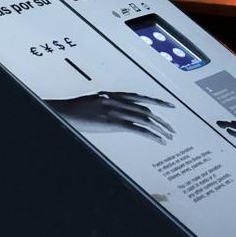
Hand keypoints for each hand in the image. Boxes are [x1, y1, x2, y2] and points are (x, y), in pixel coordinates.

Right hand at [47, 91, 175, 143]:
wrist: (63, 111)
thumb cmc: (74, 108)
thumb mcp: (93, 101)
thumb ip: (106, 102)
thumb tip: (110, 104)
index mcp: (115, 95)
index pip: (142, 98)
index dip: (158, 102)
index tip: (170, 106)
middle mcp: (119, 101)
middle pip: (147, 110)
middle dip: (162, 120)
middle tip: (171, 129)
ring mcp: (117, 112)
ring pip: (146, 119)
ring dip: (160, 128)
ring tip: (168, 137)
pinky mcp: (114, 123)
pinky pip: (138, 129)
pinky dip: (152, 135)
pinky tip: (159, 141)